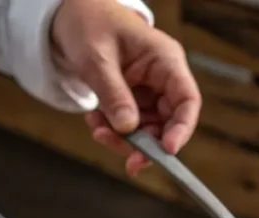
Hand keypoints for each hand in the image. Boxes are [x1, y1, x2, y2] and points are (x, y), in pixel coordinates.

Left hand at [51, 0, 201, 175]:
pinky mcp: (135, 98)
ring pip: (149, 128)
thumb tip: (128, 128)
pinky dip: (114, 130)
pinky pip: (132, 124)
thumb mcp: (96, 59)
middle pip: (169, 122)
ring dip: (125, 139)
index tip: (167, 151)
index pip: (187, 100)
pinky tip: (95, 121)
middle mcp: (163, 77)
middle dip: (148, 143)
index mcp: (165, 60)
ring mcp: (149, 89)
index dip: (182, 129)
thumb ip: (113, 94)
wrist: (71, 13)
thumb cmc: (88, 23)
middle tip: (129, 162)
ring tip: (97, 130)